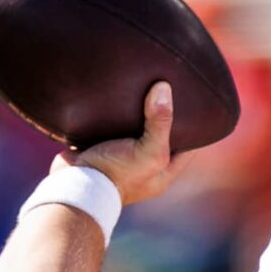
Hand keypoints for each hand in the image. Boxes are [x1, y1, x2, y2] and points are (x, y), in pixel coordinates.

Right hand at [52, 82, 194, 205]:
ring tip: (143, 86)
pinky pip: (108, 128)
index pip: (187, 148)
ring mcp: (120, 158)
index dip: (194, 128)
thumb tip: (164, 88)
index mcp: (162, 173)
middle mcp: (143, 167)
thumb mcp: (148, 151)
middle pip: (159, 137)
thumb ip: (160, 122)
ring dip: (135, 113)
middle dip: (162, 116)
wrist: (74, 185)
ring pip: (133, 131)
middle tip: (168, 89)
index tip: (196, 104)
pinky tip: (115, 95)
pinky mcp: (98, 148)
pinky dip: (111, 115)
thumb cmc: (117, 174)